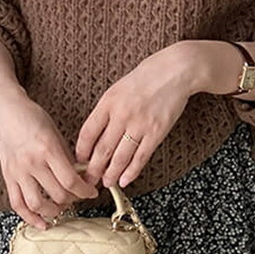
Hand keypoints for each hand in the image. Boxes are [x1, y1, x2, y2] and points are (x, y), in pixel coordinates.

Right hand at [0, 89, 99, 230]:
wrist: (5, 110)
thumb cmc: (31, 116)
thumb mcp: (55, 131)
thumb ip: (66, 155)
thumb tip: (80, 175)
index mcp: (47, 148)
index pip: (70, 180)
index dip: (85, 190)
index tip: (92, 192)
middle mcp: (32, 162)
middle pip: (57, 194)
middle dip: (73, 199)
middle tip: (79, 197)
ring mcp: (18, 171)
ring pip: (37, 204)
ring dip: (54, 211)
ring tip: (62, 208)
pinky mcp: (8, 177)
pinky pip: (17, 204)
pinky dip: (30, 217)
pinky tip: (41, 222)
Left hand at [74, 43, 194, 190]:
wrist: (175, 71)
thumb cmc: (147, 77)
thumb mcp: (119, 88)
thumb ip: (107, 109)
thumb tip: (95, 134)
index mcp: (108, 101)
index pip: (88, 132)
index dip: (81, 151)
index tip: (79, 161)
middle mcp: (121, 114)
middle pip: (102, 149)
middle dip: (93, 170)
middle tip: (88, 181)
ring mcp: (139, 124)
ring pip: (120, 158)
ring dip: (111, 174)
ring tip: (106, 183)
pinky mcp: (156, 132)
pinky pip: (140, 157)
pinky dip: (131, 172)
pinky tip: (125, 180)